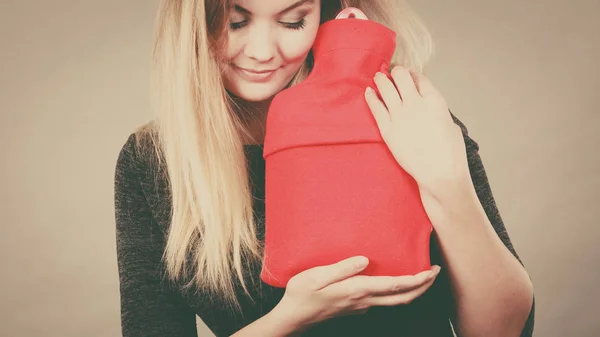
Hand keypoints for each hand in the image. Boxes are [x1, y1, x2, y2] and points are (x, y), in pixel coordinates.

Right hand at [274, 256, 440, 330]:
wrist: (294, 317)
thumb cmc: (302, 294)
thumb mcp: (317, 276)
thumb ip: (342, 268)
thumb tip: (365, 259)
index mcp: (356, 290)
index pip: (395, 286)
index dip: (417, 279)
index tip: (431, 270)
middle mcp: (363, 300)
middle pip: (402, 298)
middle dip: (422, 287)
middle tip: (435, 272)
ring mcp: (360, 306)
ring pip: (395, 301)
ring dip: (412, 290)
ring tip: (421, 276)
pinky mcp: (355, 307)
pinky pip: (383, 301)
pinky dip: (396, 292)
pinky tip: (394, 281)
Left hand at [364, 66, 470, 199]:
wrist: (439, 172)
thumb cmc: (450, 153)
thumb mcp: (450, 124)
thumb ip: (437, 112)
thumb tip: (429, 109)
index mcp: (434, 100)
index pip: (420, 78)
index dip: (412, 74)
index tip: (408, 74)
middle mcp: (416, 103)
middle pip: (401, 77)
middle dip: (396, 72)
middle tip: (391, 72)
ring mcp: (400, 115)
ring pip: (386, 88)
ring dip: (381, 79)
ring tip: (378, 76)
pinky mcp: (387, 129)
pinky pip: (376, 107)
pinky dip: (371, 96)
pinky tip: (368, 91)